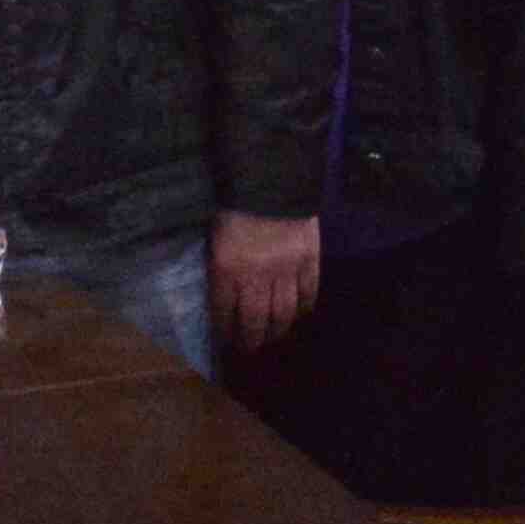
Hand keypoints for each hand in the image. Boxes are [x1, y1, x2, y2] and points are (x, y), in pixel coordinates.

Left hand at [208, 211, 325, 356]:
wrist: (271, 175)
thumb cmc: (234, 203)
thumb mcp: (215, 235)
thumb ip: (220, 265)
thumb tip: (223, 291)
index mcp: (226, 269)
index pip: (223, 312)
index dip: (224, 331)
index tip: (225, 340)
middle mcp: (256, 277)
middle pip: (255, 321)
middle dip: (251, 339)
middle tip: (250, 348)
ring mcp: (286, 271)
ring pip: (283, 313)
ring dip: (278, 330)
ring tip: (273, 336)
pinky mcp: (309, 260)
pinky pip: (308, 294)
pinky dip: (304, 308)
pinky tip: (299, 314)